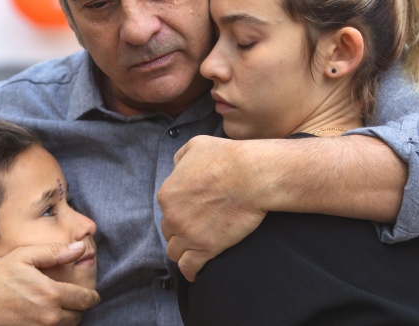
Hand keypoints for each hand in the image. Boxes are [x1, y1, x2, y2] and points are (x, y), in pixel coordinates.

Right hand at [0, 242, 99, 325]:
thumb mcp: (23, 257)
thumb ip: (54, 252)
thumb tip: (80, 248)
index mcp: (50, 293)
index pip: (85, 299)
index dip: (91, 296)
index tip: (90, 294)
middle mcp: (48, 317)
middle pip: (78, 316)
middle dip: (79, 308)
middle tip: (74, 300)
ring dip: (67, 318)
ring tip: (60, 308)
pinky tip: (45, 317)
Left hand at [157, 135, 266, 281]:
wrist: (251, 175)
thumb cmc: (227, 157)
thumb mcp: (195, 146)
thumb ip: (180, 158)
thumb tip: (177, 167)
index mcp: (167, 193)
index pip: (166, 209)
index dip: (179, 210)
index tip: (191, 211)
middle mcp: (173, 216)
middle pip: (169, 231)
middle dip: (180, 230)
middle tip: (195, 229)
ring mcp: (189, 234)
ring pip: (175, 252)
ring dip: (183, 250)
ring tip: (194, 250)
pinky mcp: (206, 248)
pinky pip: (189, 268)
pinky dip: (190, 272)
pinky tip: (195, 273)